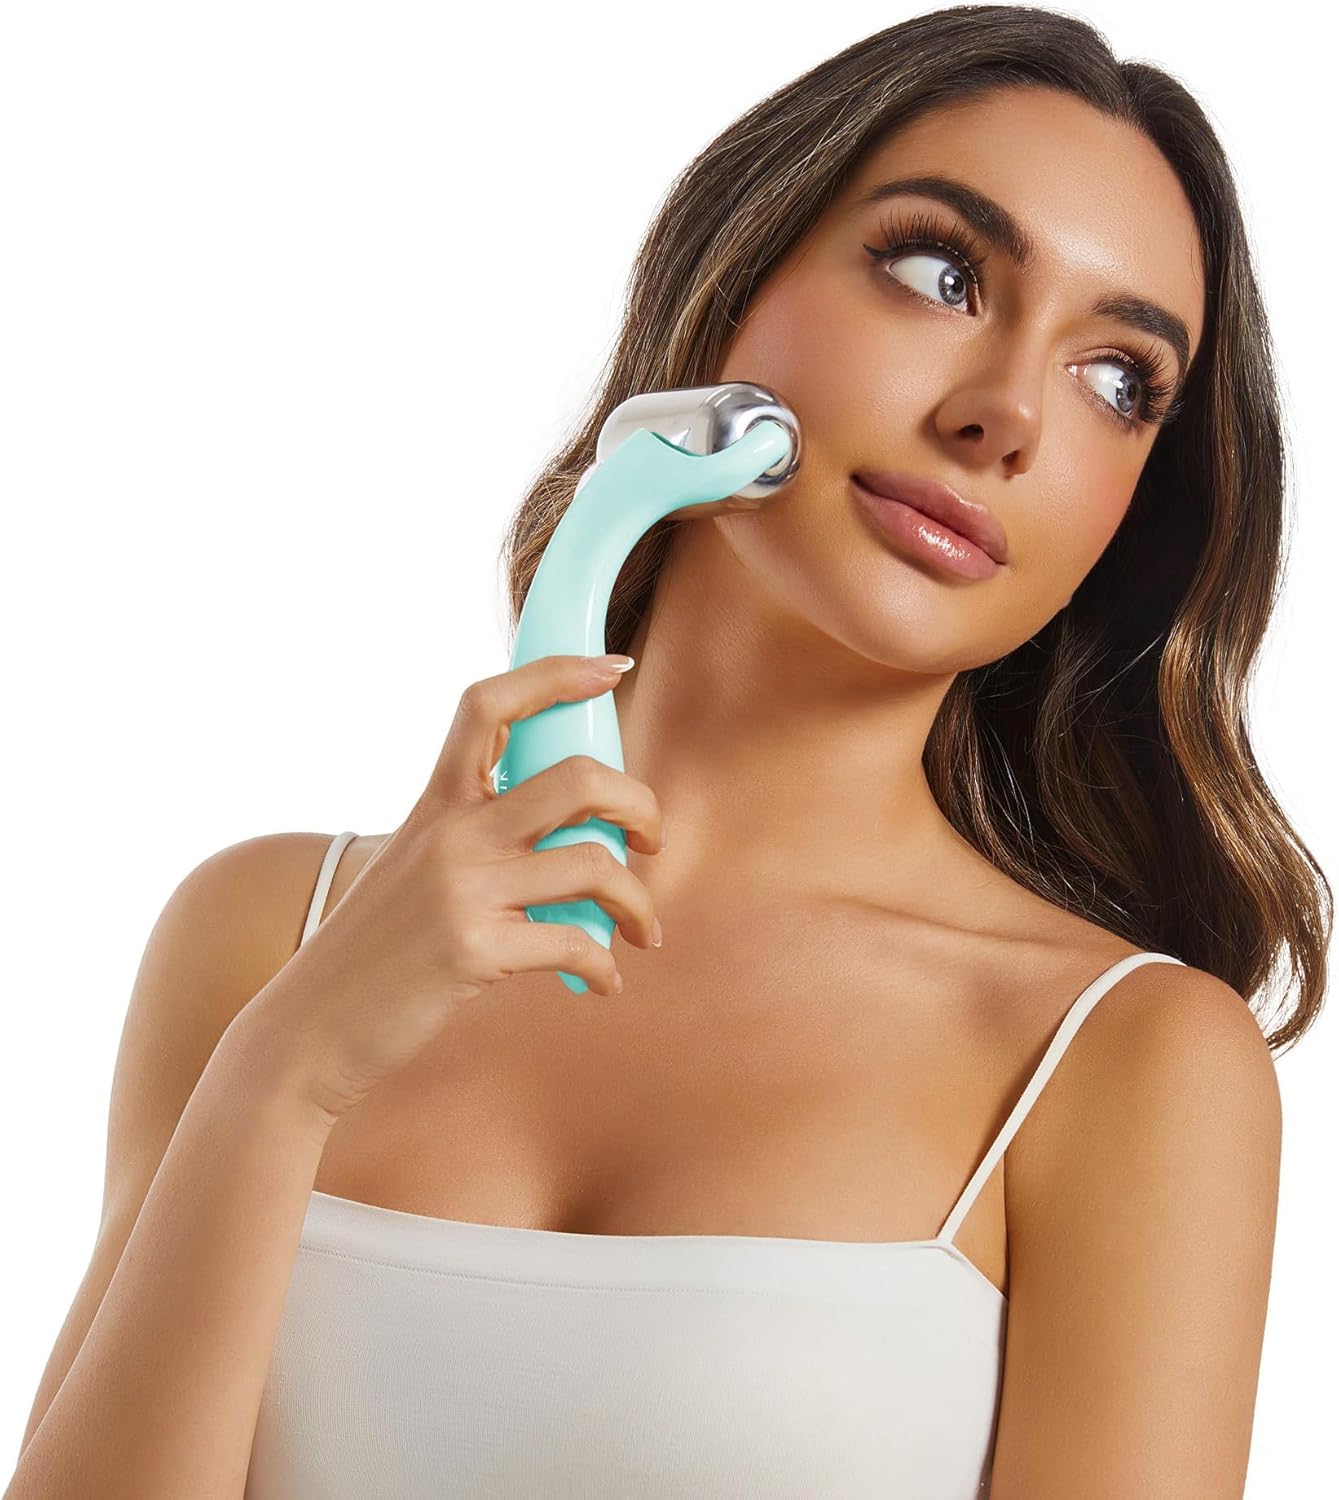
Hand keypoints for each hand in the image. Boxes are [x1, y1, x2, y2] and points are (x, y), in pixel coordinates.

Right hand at [240, 653, 666, 1123]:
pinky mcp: (473, 951)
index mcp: (435, 804)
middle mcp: (450, 835)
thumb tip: (568, 838)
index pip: (491, 704)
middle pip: (577, 778)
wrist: (307, 1031)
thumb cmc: (373, 952)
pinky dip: (605, 967)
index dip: (559, 674)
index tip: (614, 668)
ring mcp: (462, 891)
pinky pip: (578, 944)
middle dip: (639, 803)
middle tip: (651, 840)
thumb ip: (472, 839)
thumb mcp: (413, 869)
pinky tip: (602, 982)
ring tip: (642, 931)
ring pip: (595, 863)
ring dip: (639, 902)